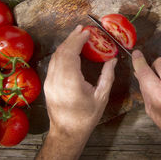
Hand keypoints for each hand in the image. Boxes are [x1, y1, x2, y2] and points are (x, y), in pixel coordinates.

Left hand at [37, 25, 116, 159]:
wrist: (67, 132)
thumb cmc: (86, 116)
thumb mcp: (101, 97)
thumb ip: (107, 76)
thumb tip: (113, 59)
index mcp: (70, 81)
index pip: (71, 53)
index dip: (78, 40)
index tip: (87, 32)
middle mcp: (57, 78)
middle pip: (62, 51)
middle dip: (72, 38)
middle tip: (82, 28)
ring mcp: (50, 80)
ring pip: (56, 56)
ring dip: (66, 44)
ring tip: (76, 35)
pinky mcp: (48, 83)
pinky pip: (54, 62)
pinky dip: (61, 52)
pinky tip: (69, 49)